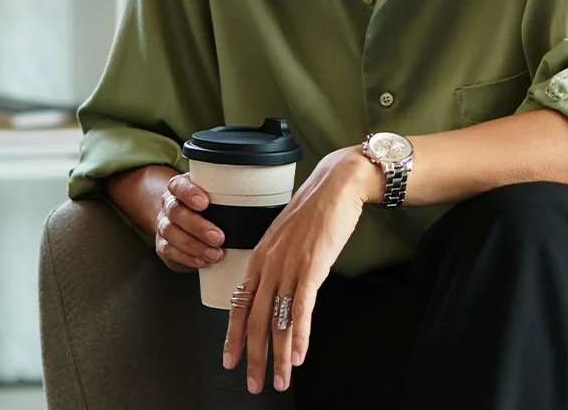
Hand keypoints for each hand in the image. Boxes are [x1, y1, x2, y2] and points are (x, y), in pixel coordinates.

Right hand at [155, 173, 224, 272]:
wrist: (182, 223)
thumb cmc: (207, 206)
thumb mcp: (214, 195)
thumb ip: (226, 194)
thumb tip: (260, 201)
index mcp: (180, 188)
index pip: (179, 185)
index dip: (190, 193)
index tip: (204, 203)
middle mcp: (169, 205)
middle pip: (177, 212)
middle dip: (198, 226)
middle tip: (218, 237)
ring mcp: (164, 225)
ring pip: (171, 233)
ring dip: (194, 246)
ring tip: (215, 254)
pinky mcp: (163, 245)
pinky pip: (170, 251)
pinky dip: (187, 257)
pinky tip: (202, 261)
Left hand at [223, 146, 374, 393]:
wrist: (337, 184)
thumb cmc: (317, 208)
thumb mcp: (289, 236)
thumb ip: (281, 261)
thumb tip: (281, 285)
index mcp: (260, 257)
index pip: (240, 305)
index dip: (234, 336)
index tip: (230, 361)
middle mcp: (269, 265)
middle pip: (256, 321)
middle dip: (254, 358)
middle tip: (255, 384)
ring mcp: (289, 266)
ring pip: (277, 321)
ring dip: (278, 356)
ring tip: (281, 380)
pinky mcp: (312, 266)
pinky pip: (301, 308)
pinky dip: (299, 335)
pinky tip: (299, 355)